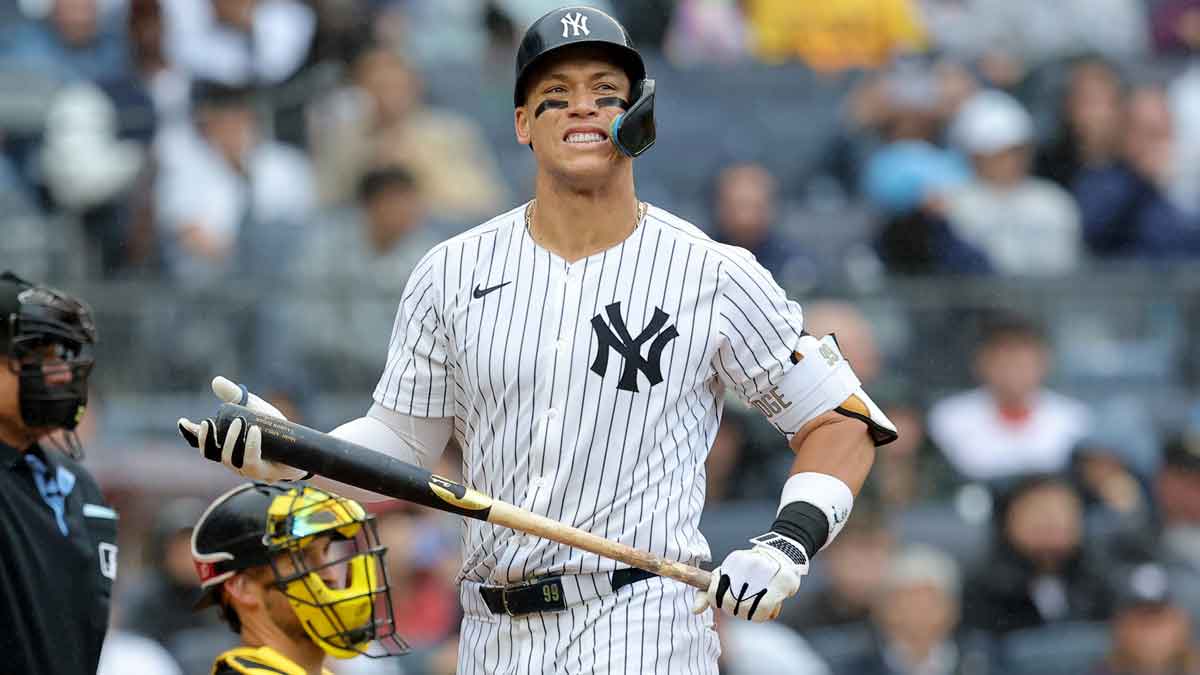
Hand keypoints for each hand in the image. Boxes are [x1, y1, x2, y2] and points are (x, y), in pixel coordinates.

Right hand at [177, 376, 306, 480]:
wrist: (304, 448)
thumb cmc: (275, 430)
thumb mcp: (255, 408)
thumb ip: (236, 396)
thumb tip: (216, 382)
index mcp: (228, 447)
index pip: (205, 444)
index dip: (192, 435)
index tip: (184, 422)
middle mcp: (234, 461)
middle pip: (212, 455)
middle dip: (207, 440)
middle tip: (208, 422)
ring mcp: (248, 470)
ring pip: (230, 460)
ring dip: (230, 441)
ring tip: (239, 423)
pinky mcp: (265, 473)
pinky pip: (252, 463)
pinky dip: (250, 447)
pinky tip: (254, 432)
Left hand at [691, 532, 807, 621]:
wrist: (783, 554)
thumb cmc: (751, 570)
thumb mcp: (727, 575)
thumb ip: (709, 593)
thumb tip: (695, 610)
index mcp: (732, 562)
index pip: (713, 594)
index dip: (719, 602)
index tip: (726, 601)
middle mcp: (746, 565)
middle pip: (728, 604)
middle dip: (735, 609)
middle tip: (744, 604)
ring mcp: (764, 572)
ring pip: (744, 610)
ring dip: (750, 613)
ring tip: (757, 604)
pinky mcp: (780, 583)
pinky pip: (762, 611)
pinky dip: (762, 615)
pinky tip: (766, 608)